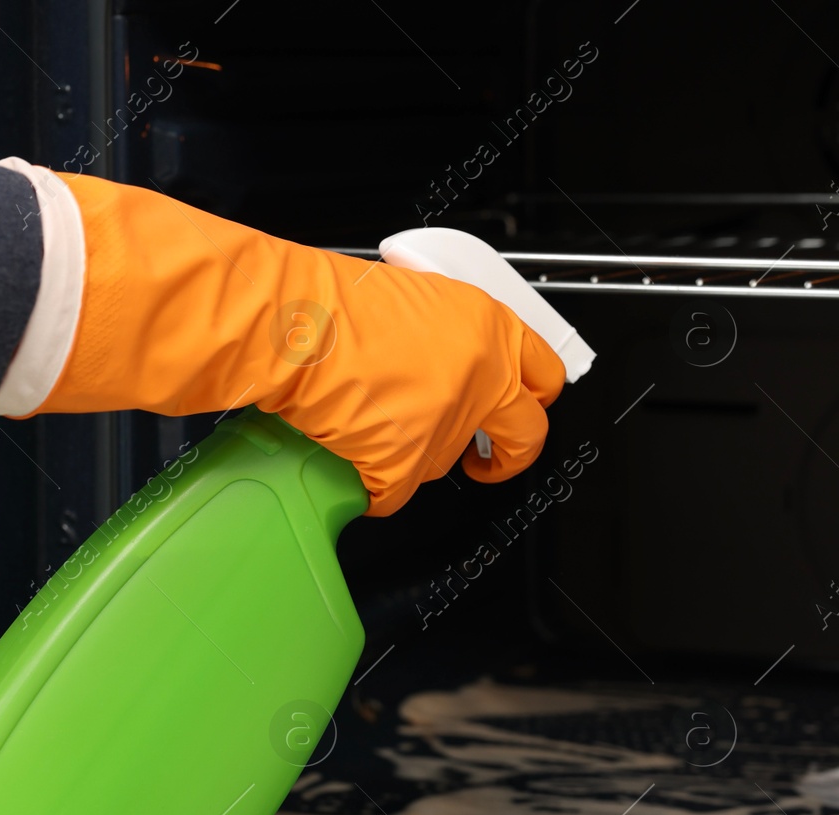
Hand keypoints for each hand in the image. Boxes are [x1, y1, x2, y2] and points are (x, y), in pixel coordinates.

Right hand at [30, 173, 564, 515]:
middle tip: (487, 460)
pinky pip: (389, 491)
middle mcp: (480, 380)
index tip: (525, 409)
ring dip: (411, 453)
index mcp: (489, 328)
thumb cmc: (333, 304)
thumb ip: (452, 337)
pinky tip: (345, 447)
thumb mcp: (417, 298)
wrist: (292, 326)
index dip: (535, 400)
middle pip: (526, 439)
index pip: (546, 374)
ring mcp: (446, 428)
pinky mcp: (405, 466)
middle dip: (507, 458)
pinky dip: (366, 481)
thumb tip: (450, 363)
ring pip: (442, 463)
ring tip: (369, 420)